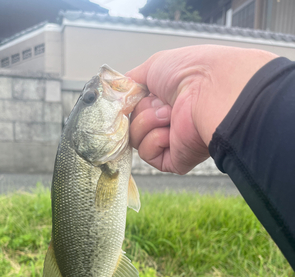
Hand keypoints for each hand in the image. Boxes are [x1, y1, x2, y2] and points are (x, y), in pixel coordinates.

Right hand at [127, 45, 276, 173]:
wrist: (210, 90)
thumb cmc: (190, 72)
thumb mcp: (152, 66)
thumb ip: (131, 80)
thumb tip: (117, 90)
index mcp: (165, 101)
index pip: (132, 109)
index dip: (128, 104)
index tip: (129, 97)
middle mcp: (168, 122)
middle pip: (131, 123)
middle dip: (140, 110)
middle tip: (160, 102)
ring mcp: (171, 142)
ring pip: (135, 139)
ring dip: (147, 122)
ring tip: (169, 113)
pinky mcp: (173, 160)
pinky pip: (147, 154)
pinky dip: (155, 139)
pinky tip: (171, 130)